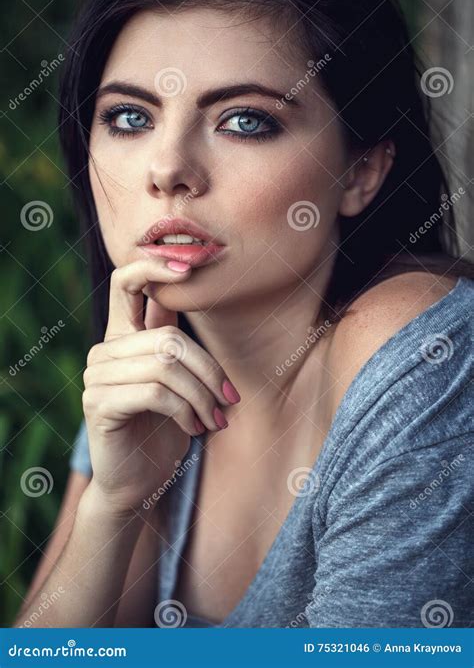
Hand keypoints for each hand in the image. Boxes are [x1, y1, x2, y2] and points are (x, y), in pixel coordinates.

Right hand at [81, 259, 239, 513]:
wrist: (137, 481)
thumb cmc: (165, 427)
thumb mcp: (179, 380)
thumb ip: (181, 344)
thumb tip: (208, 295)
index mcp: (125, 335)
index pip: (127, 282)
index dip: (155, 266)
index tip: (192, 265)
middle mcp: (106, 349)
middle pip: (169, 337)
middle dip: (210, 371)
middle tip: (229, 402)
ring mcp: (98, 375)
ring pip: (167, 364)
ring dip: (203, 396)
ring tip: (215, 420)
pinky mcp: (99, 403)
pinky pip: (156, 392)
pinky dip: (186, 411)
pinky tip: (195, 429)